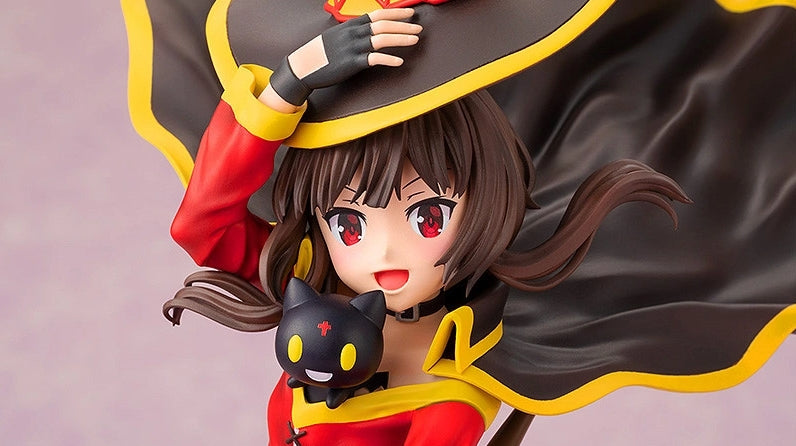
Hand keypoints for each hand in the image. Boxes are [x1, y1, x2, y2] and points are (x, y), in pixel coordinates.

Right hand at [265, 8, 421, 107]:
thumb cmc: (321, 53)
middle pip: (384, 25)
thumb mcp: (337, 36)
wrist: (304, 66)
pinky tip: (400, 61)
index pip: (378, 14)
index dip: (396, 12)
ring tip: (415, 39)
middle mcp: (353, 33)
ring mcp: (353, 47)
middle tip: (419, 27)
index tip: (410, 12)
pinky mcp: (352, 63)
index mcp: (351, 25)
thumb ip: (353, 32)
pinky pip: (374, 59)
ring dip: (401, 38)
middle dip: (404, 25)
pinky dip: (388, 59)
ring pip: (382, 39)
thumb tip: (367, 31)